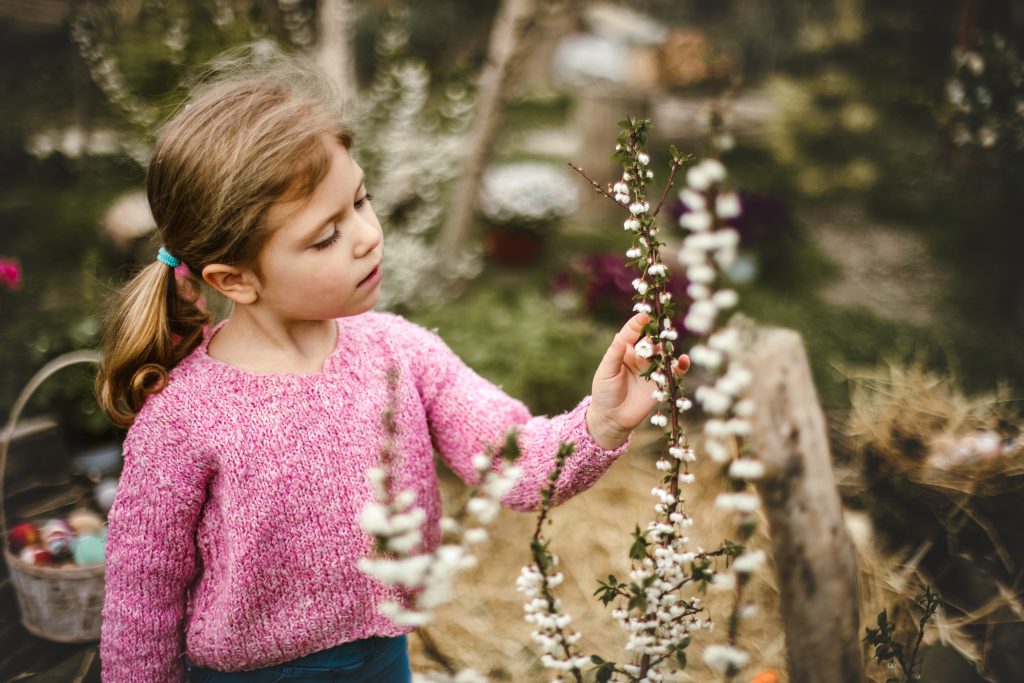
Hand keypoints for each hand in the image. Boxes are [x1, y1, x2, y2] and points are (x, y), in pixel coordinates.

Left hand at [586, 312, 689, 449]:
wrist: (612, 418)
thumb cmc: (605, 393)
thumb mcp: (606, 372)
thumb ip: (615, 353)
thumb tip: (621, 334)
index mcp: (624, 351)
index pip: (632, 333)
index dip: (638, 323)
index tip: (645, 315)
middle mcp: (640, 358)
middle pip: (651, 341)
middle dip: (657, 333)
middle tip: (663, 326)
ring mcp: (651, 370)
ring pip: (663, 354)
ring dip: (668, 348)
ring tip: (670, 345)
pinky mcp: (661, 383)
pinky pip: (674, 372)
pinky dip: (680, 366)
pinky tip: (684, 360)